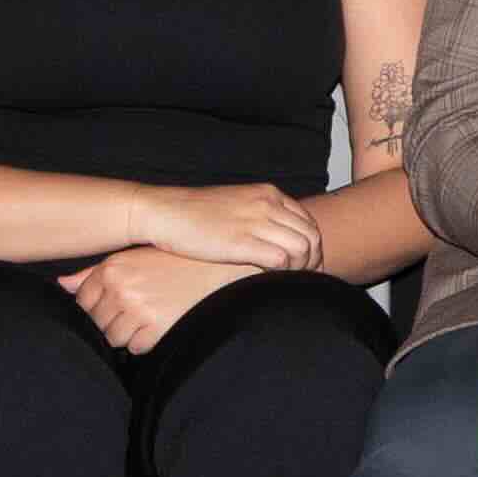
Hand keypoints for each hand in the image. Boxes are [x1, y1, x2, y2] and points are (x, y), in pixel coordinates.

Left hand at [65, 249, 252, 354]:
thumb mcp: (135, 257)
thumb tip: (62, 285)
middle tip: (142, 307)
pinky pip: (135, 348)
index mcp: (113, 268)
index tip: (120, 300)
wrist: (220, 269)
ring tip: (152, 315)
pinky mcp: (155, 328)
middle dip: (115, 320)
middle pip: (98, 322)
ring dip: (130, 333)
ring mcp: (138, 309)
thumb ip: (95, 272)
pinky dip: (146, 341)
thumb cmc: (176, 262)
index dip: (100, 305)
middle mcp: (122, 287)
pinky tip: (162, 323)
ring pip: (114, 338)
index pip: (83, 300)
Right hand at [139, 183, 322, 275]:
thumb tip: (275, 238)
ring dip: (302, 269)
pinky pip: (282, 260)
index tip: (306, 264)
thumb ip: (259, 216)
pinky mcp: (242, 242)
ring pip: (303, 248)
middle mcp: (267, 203)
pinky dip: (285, 274)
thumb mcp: (235, 204)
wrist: (163, 212)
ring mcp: (256, 221)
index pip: (308, 221)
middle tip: (305, 279)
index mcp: (268, 193)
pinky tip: (273, 281)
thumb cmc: (193, 214)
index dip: (312, 246)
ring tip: (290, 283)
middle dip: (314, 261)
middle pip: (312, 235)